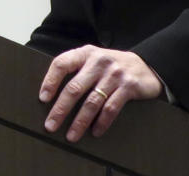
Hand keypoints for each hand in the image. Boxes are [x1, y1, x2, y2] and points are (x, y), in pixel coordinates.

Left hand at [39, 45, 161, 141]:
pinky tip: (95, 132)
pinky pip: (111, 108)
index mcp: (85, 53)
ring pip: (92, 102)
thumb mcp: (93, 60)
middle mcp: (98, 61)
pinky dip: (102, 122)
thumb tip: (51, 95)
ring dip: (80, 122)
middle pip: (74, 88)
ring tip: (71, 135)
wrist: (146, 66)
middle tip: (51, 125)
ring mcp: (114, 73)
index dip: (50, 81)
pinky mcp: (128, 86)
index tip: (43, 99)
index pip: (61, 64)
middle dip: (60, 109)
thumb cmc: (111, 67)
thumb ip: (77, 71)